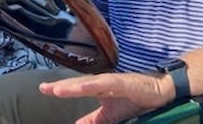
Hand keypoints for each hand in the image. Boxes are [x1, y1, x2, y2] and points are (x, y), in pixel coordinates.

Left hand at [39, 71, 173, 123]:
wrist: (159, 92)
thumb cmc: (135, 99)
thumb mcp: (110, 115)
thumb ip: (93, 120)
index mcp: (98, 89)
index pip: (76, 88)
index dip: (60, 89)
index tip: (43, 89)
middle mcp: (103, 83)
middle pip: (78, 84)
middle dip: (61, 86)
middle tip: (43, 88)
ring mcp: (113, 81)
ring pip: (89, 83)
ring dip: (73, 86)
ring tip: (57, 89)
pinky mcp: (124, 82)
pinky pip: (107, 84)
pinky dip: (93, 85)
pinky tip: (82, 87)